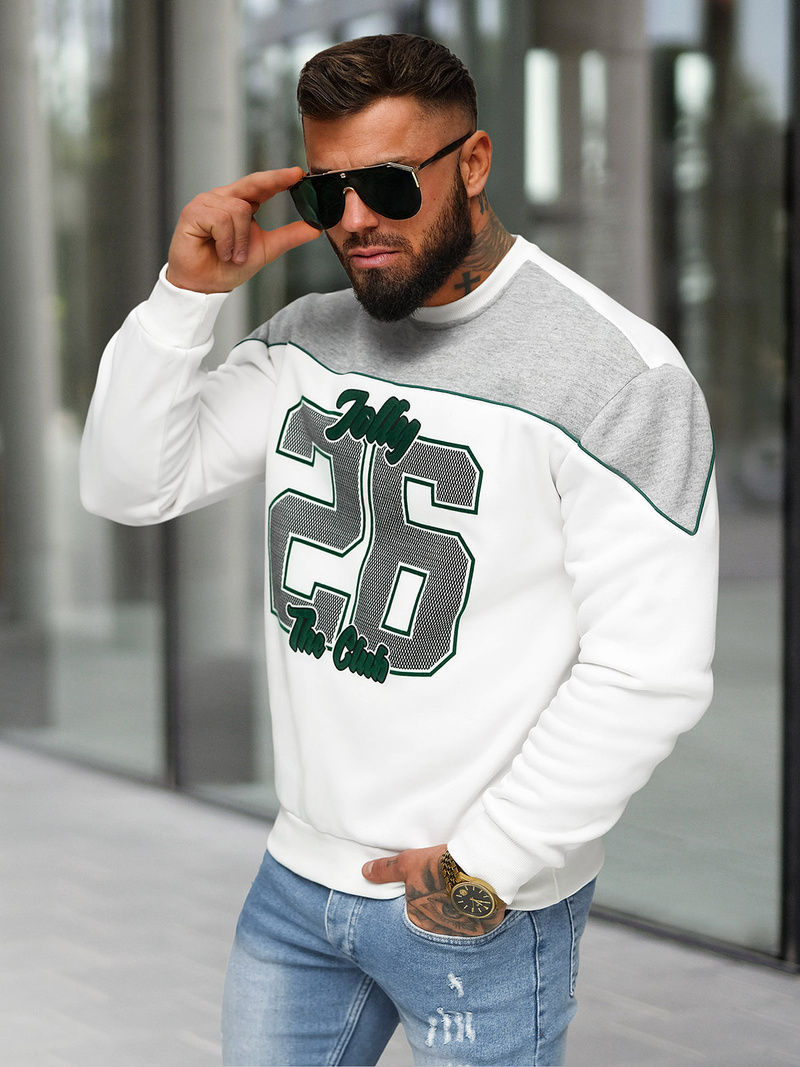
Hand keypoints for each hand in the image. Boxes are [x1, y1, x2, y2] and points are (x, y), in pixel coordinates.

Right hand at [166, 167, 319, 293]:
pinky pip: (221, 220)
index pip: (261, 185)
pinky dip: (227, 242)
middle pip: (252, 183)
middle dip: (274, 181)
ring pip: (239, 210)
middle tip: (295, 177)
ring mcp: (206, 202)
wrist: (205, 286)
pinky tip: (221, 252)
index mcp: (239, 203)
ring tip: (233, 255)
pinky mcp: (193, 212)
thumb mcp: (266, 249)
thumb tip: (315, 228)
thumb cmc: (228, 266)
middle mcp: (223, 198)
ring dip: (241, 240)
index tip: (299, 173)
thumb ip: (288, 236)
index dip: (279, 178)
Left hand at [363, 844, 505, 936]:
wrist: (478, 868)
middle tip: (446, 894)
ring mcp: (462, 934)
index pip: (415, 917)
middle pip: (436, 924)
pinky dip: (476, 916)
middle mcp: (438, 933)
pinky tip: (477, 901)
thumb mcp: (408, 863)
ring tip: (462, 896)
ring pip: (457, 926)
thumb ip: (386, 871)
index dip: (422, 902)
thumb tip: (365, 872)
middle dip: (439, 912)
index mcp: (418, 920)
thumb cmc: (440, 867)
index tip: (429, 891)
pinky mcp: (483, 929)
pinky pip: (477, 925)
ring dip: (457, 916)